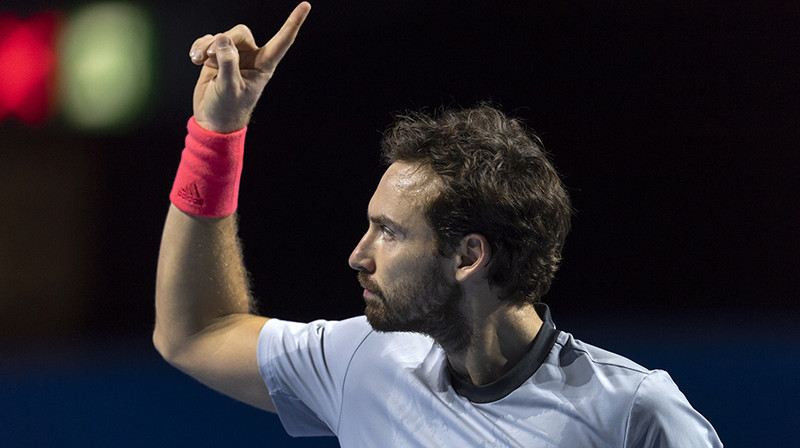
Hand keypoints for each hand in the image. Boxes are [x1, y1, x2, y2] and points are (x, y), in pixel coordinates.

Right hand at [188, 2, 310, 132]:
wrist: (212, 120)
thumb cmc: (227, 109)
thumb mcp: (229, 88)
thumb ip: (227, 63)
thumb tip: (223, 39)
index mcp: (263, 66)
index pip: (282, 41)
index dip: (293, 22)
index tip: (306, 5)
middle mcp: (251, 58)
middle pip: (240, 32)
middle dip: (223, 39)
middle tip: (210, 56)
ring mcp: (233, 56)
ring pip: (221, 36)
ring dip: (207, 45)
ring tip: (200, 60)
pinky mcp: (216, 57)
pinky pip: (208, 41)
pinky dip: (199, 47)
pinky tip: (195, 59)